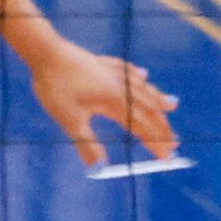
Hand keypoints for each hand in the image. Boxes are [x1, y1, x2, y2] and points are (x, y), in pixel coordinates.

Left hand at [27, 39, 179, 168]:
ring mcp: (112, 72)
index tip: (168, 158)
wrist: (45, 51)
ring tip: (173, 105)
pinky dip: (138, 77)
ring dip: (158, 99)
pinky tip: (143, 75)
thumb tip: (98, 168)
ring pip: (142, 88)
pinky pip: (127, 71)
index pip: (142, 127)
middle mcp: (120, 86)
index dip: (155, 143)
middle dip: (162, 127)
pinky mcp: (101, 63)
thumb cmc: (56, 87)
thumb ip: (86, 143)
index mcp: (115, 101)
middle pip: (147, 109)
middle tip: (174, 142)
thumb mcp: (70, 120)